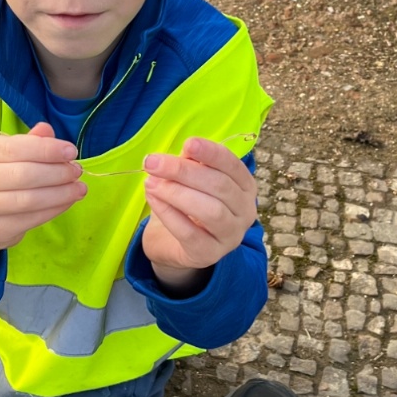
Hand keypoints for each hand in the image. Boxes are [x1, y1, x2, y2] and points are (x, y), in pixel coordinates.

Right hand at [0, 122, 82, 298]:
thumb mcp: (8, 153)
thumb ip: (28, 141)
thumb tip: (47, 130)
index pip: (13, 148)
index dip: (46, 149)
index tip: (71, 152)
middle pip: (21, 174)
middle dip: (56, 172)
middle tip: (76, 171)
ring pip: (27, 200)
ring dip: (59, 193)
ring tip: (79, 188)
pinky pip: (29, 220)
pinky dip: (53, 210)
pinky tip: (67, 202)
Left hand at [140, 137, 257, 293]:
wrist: (174, 245)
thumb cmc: (186, 205)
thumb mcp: (189, 180)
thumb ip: (191, 164)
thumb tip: (185, 151)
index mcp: (244, 186)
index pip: (232, 166)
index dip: (211, 153)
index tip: (188, 143)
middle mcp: (245, 211)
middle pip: (220, 186)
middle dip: (184, 171)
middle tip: (153, 163)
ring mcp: (230, 236)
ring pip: (211, 211)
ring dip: (177, 193)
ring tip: (151, 182)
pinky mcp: (209, 254)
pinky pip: (190, 233)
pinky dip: (169, 213)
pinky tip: (153, 199)